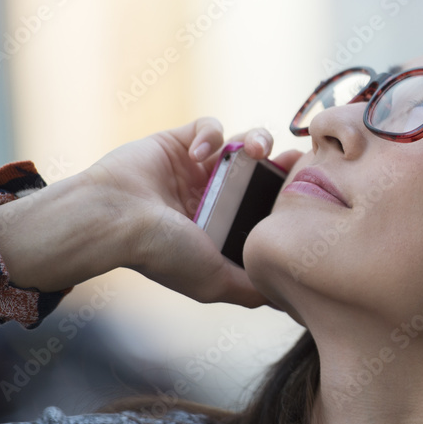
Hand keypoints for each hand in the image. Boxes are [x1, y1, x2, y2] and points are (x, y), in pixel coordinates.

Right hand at [82, 117, 302, 306]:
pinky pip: (209, 125)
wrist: (112, 219)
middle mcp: (213, 197)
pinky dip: (211, 135)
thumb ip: (252, 288)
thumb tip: (289, 298)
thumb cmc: (162, 253)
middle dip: (283, 163)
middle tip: (296, 161)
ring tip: (256, 151)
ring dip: (258, 140)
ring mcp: (196, 169)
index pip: (268, 206)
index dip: (290, 195)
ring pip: (244, 142)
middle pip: (264, 171)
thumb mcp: (215, 281)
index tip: (309, 187)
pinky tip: (199, 155)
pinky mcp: (179, 141)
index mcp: (224, 227)